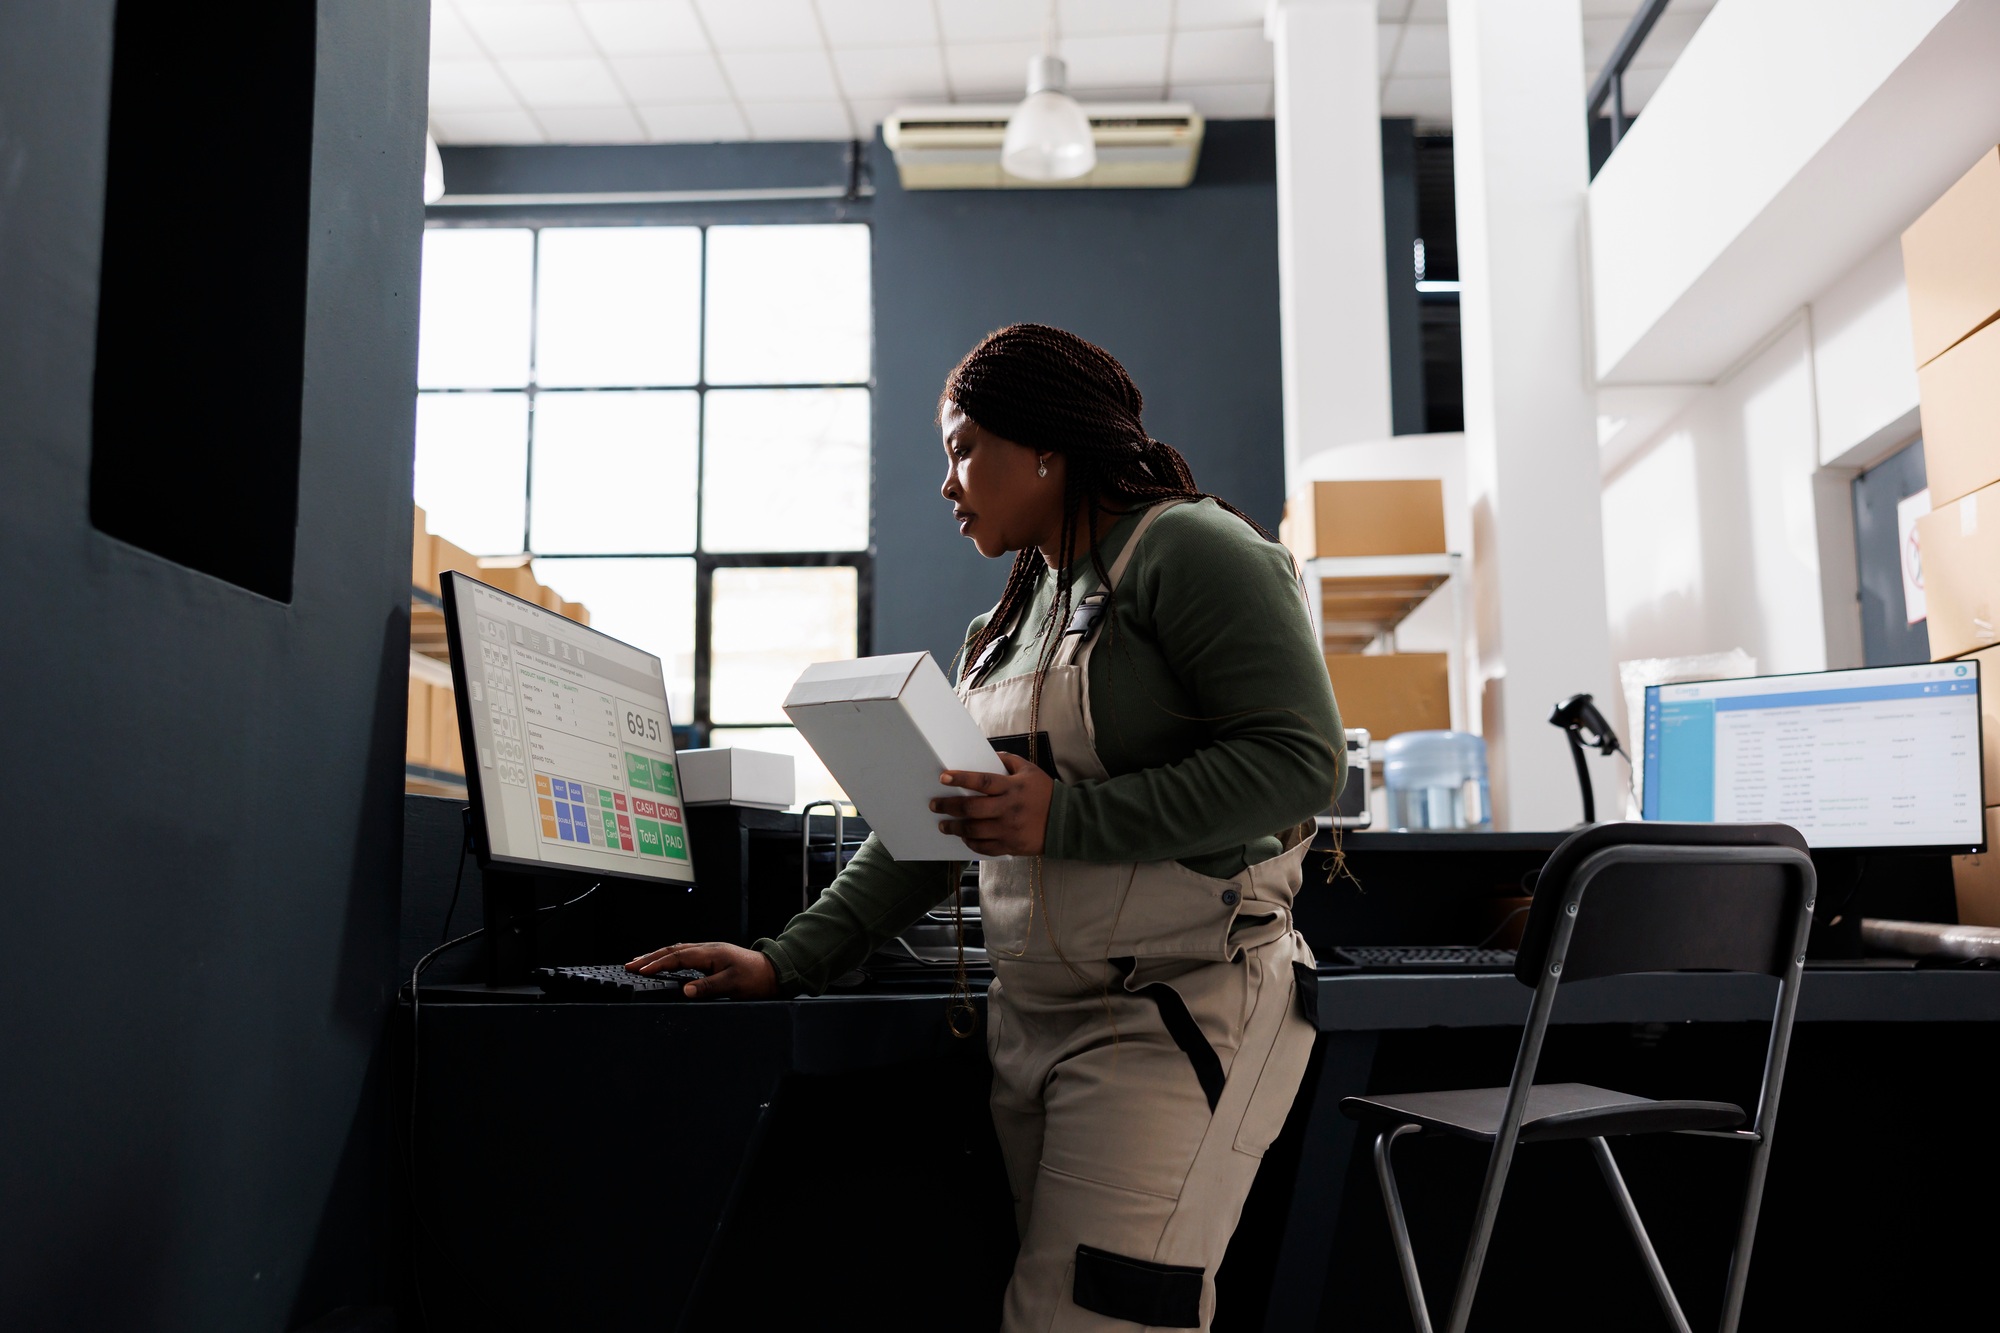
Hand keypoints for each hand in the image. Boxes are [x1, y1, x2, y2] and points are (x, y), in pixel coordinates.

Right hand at [625, 942, 775, 999]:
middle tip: (629, 964)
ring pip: (678, 950)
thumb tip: (685, 990)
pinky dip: (670, 957)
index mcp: (710, 953)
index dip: (657, 964)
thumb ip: (708, 987)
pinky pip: (685, 953)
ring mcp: (709, 951)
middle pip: (673, 950)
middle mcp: (707, 949)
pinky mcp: (712, 956)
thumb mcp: (732, 985)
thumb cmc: (756, 978)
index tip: (640, 970)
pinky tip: (665, 961)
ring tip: (640, 962)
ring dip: (658, 955)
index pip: (677, 957)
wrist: (774, 971)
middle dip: (650, 957)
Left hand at [930, 753, 1052, 856]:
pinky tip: (964, 837)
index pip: (982, 781)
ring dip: (955, 827)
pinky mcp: (1011, 845)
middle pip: (971, 808)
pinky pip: (984, 847)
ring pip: (974, 830)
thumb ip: (1008, 761)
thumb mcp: (1030, 771)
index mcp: (1012, 787)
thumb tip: (989, 754)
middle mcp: (1008, 808)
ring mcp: (1008, 829)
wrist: (1067, 821)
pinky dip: (971, 842)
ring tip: (943, 824)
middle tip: (935, 805)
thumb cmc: (1046, 793)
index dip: (961, 779)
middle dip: (949, 806)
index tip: (944, 777)